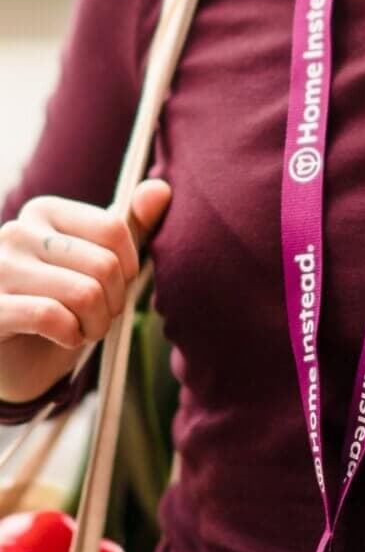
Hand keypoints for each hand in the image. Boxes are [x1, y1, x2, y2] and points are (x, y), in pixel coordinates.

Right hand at [0, 180, 170, 351]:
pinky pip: (51, 316)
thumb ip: (130, 227)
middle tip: (99, 317)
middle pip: (103, 264)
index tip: (115, 287)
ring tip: (84, 329)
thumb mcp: (99, 265)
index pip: (114, 229)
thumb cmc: (62, 307)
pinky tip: (64, 337)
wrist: (17, 362)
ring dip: (96, 324)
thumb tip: (161, 188)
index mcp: (44, 212)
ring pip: (84, 293)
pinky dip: (71, 334)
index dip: (128, 268)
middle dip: (114, 302)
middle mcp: (16, 232)